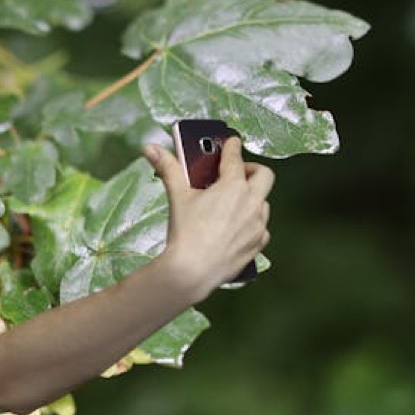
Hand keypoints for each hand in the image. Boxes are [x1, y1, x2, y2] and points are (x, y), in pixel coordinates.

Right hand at [144, 136, 273, 299]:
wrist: (192, 271)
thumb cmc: (186, 233)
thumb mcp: (177, 196)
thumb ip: (168, 168)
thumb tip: (150, 148)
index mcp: (233, 186)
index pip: (236, 157)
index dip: (232, 147)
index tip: (231, 143)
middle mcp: (251, 202)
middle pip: (264, 175)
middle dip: (252, 170)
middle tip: (236, 174)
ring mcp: (258, 224)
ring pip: (263, 203)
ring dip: (252, 198)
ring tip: (233, 203)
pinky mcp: (257, 243)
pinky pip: (261, 228)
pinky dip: (251, 224)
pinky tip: (235, 228)